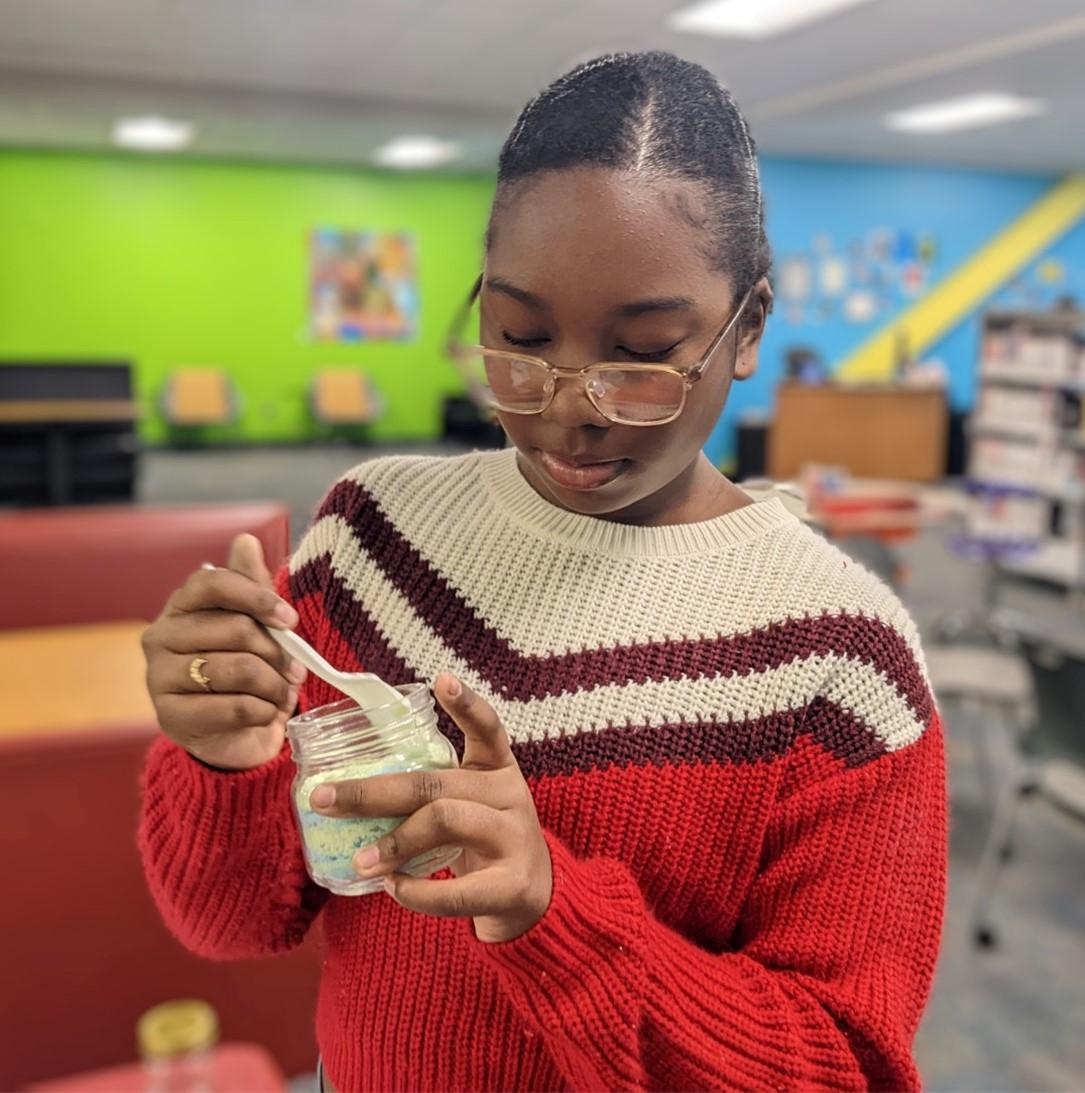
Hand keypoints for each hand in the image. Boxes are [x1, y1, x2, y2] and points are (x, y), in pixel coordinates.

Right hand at [141, 533, 307, 770]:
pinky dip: (263, 711)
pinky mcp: (170, 716)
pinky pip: (234, 707)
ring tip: (284, 692)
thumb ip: (250, 586)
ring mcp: (159, 677)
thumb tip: (246, 541)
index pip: (213, 584)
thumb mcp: (253, 626)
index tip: (290, 621)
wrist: (231, 734)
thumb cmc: (243, 669)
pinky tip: (267, 713)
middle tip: (296, 669)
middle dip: (277, 652)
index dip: (257, 598)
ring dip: (274, 685)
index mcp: (181, 606)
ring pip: (237, 670)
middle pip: (235, 630)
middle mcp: (160, 636)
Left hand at [309, 673, 552, 942]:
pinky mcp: (512, 885)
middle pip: (436, 785)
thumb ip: (427, 793)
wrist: (535, 895)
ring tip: (359, 860)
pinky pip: (457, 889)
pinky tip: (392, 887)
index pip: (488, 728)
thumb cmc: (483, 839)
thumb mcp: (469, 803)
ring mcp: (514, 838)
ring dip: (394, 841)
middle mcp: (509, 795)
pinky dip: (417, 891)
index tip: (441, 679)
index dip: (466, 704)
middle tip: (324, 799)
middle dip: (373, 791)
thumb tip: (345, 794)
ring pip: (445, 822)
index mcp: (496, 769)